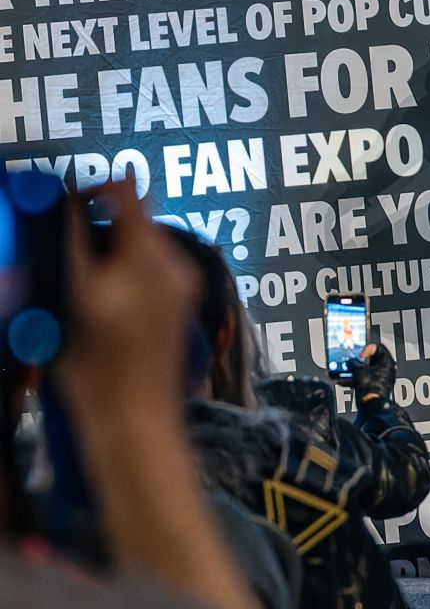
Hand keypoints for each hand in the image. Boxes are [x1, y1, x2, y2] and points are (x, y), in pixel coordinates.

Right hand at [53, 179, 200, 426]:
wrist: (134, 418)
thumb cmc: (92, 365)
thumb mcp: (68, 301)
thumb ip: (70, 244)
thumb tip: (66, 204)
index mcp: (144, 259)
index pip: (125, 193)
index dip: (92, 190)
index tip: (65, 206)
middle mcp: (172, 265)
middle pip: (135, 219)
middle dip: (100, 224)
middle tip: (67, 252)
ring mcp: (184, 283)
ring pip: (144, 242)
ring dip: (114, 247)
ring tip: (84, 281)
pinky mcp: (185, 301)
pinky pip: (154, 264)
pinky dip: (129, 267)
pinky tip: (106, 297)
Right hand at [345, 343, 395, 397]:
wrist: (371, 406)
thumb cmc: (371, 387)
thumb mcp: (358, 370)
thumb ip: (353, 362)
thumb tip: (350, 362)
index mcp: (387, 362)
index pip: (379, 348)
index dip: (367, 348)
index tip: (360, 354)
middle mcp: (386, 370)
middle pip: (370, 360)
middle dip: (357, 361)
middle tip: (350, 360)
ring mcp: (381, 380)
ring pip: (365, 371)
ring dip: (352, 371)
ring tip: (343, 371)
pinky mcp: (374, 389)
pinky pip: (363, 381)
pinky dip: (353, 380)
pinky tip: (343, 381)